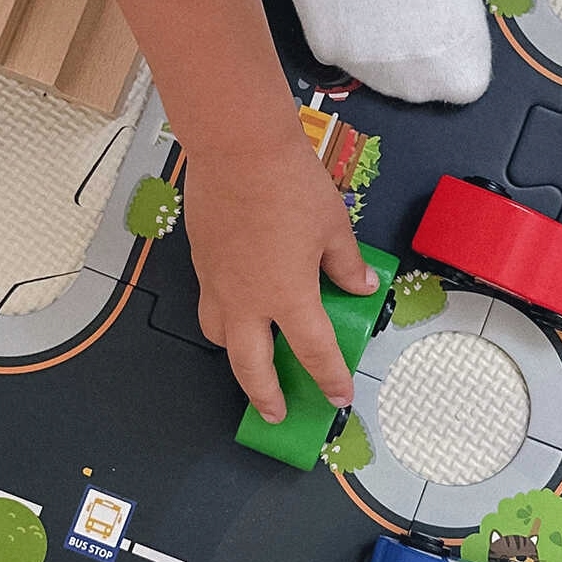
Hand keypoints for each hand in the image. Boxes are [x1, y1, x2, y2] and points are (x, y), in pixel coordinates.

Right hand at [182, 129, 376, 423]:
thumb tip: (361, 284)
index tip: (339, 394)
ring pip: (220, 336)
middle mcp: (247, 299)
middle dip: (265, 396)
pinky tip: (237, 300)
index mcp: (288, 296)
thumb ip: (346, 264)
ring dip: (237, 354)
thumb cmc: (289, 183)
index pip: (313, 352)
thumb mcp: (333, 226)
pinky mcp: (200, 260)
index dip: (329, 377)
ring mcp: (217, 282)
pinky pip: (210, 301)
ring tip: (251, 356)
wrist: (237, 148)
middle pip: (250, 367)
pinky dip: (224, 313)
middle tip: (275, 413)